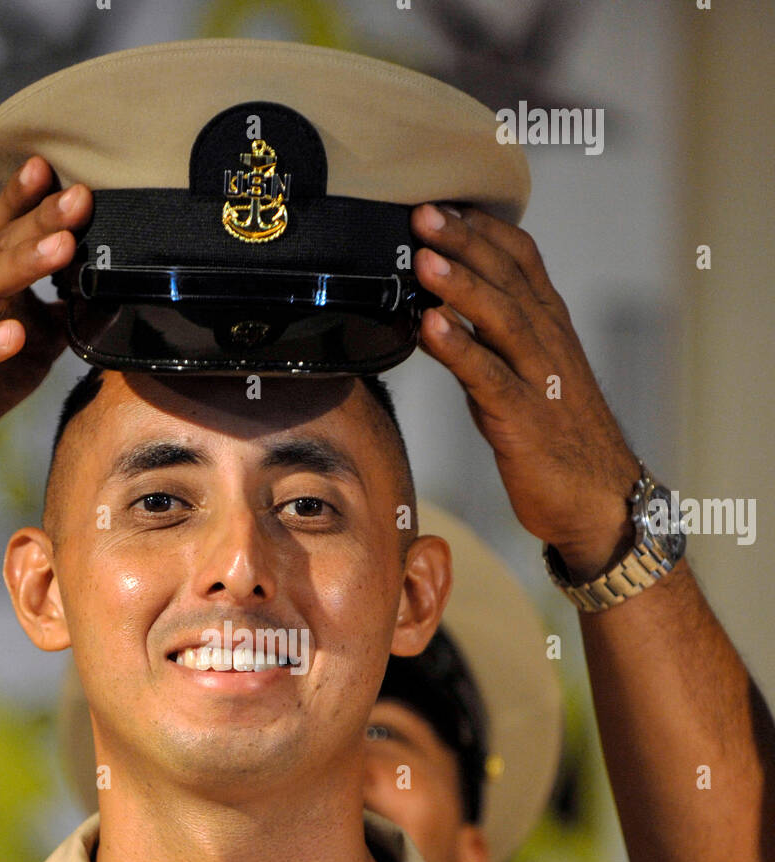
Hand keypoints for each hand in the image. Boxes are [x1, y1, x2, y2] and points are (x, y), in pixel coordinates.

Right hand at [0, 157, 91, 497]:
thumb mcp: (26, 346)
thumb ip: (59, 317)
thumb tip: (104, 297)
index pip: (3, 230)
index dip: (27, 198)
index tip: (56, 166)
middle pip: (3, 248)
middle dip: (41, 220)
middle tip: (80, 196)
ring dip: (23, 265)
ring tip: (61, 248)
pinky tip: (12, 334)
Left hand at [411, 202, 639, 579]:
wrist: (600, 500)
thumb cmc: (558, 440)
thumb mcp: (525, 378)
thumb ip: (490, 343)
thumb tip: (440, 315)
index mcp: (549, 327)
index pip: (521, 260)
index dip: (483, 228)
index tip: (443, 199)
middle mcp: (548, 343)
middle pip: (508, 278)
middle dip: (465, 242)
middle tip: (422, 213)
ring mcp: (539, 379)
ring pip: (502, 319)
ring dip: (462, 286)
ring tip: (424, 259)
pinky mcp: (525, 420)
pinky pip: (490, 378)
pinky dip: (461, 350)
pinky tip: (432, 329)